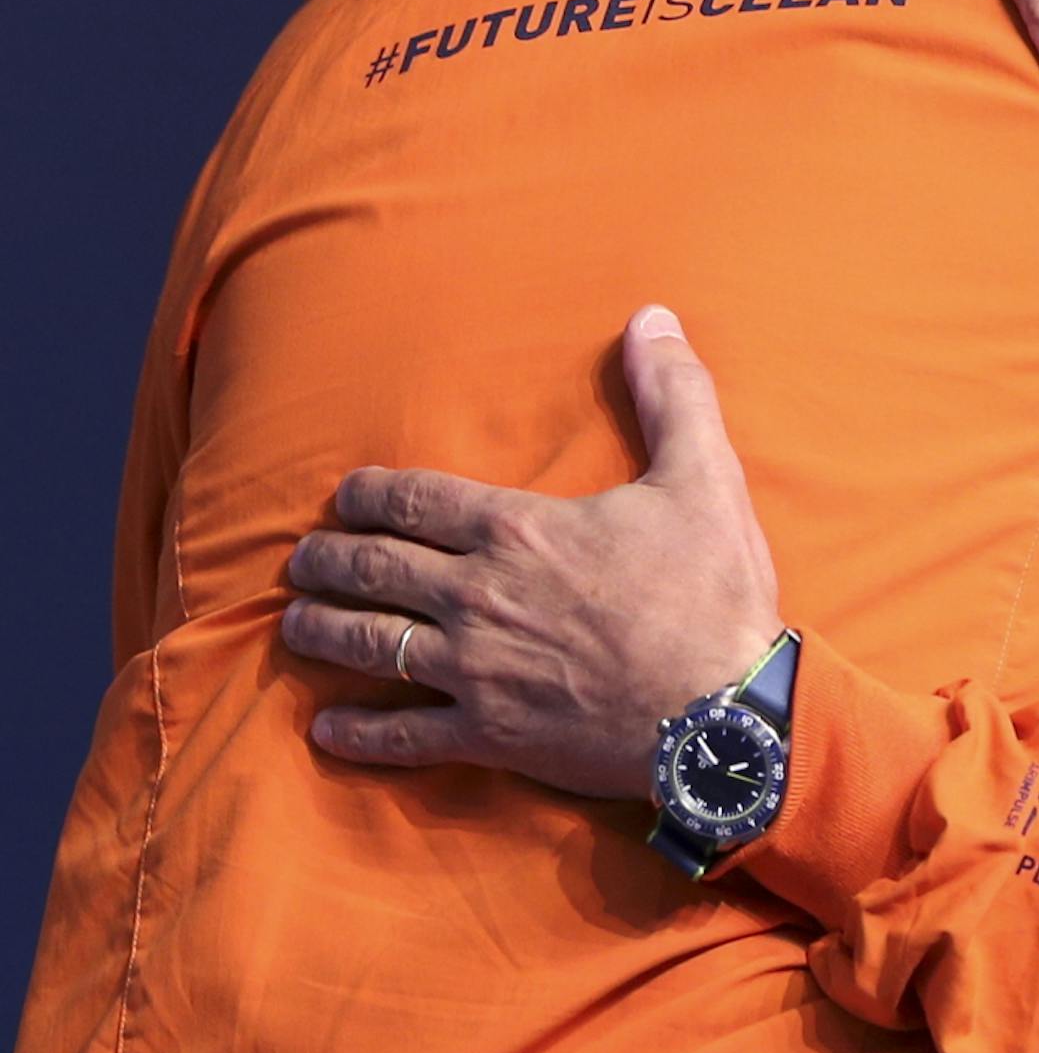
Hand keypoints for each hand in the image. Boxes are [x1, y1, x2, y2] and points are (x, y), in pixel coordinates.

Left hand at [280, 308, 782, 796]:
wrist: (727, 715)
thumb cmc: (715, 596)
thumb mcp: (705, 479)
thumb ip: (673, 394)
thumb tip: (653, 316)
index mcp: (518, 529)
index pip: (413, 500)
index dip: (367, 494)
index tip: (344, 496)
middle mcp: (478, 595)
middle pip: (374, 569)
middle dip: (329, 560)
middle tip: (303, 560)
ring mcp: (476, 670)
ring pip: (371, 645)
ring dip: (322, 632)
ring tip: (296, 626)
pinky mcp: (490, 735)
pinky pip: (405, 736)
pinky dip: (359, 733)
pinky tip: (326, 728)